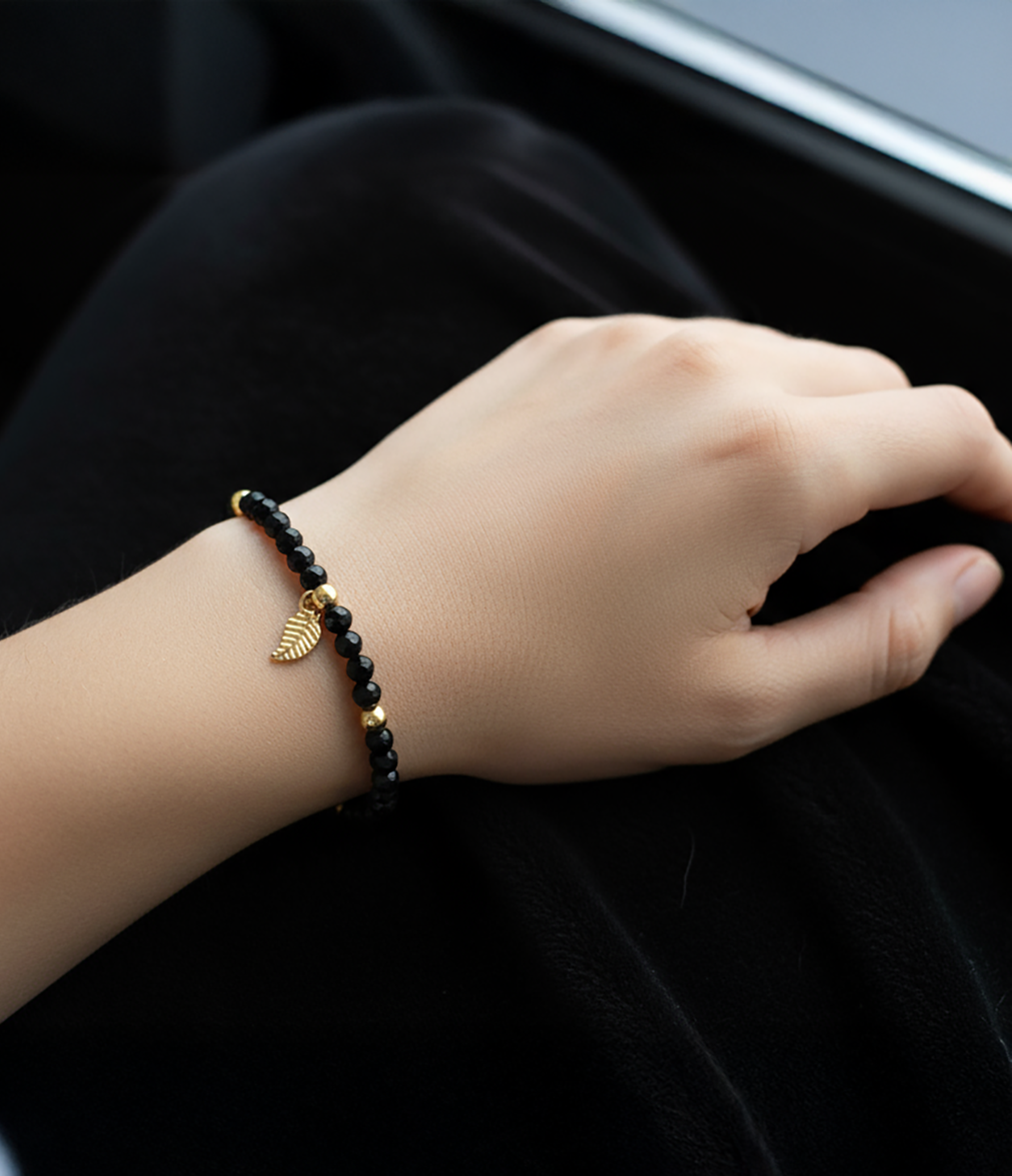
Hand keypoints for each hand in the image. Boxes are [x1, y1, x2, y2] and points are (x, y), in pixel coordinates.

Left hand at [284, 316, 1010, 784]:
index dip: (991, 475)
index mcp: (774, 458)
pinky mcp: (561, 341)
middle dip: (897, 448)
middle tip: (872, 532)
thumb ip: (879, 640)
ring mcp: (627, 342)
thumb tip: (967, 580)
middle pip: (868, 381)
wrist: (358, 619)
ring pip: (775, 356)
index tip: (991, 516)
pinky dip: (711, 399)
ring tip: (755, 514)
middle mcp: (711, 369)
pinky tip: (663, 474)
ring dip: (803, 420)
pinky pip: (679, 351)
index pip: (945, 428)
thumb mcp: (730, 701)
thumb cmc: (530, 679)